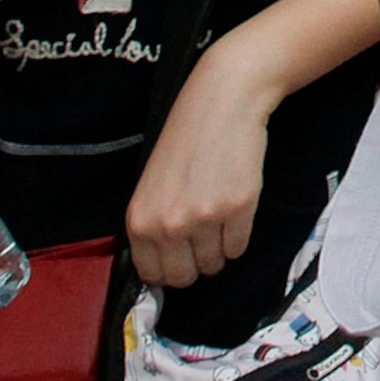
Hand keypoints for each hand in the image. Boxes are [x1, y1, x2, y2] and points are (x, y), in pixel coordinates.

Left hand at [127, 52, 272, 286]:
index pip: (153, 275)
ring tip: (218, 217)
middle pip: (184, 277)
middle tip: (202, 240)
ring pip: (214, 263)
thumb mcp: (151, 186)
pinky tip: (234, 210)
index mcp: (140, 221)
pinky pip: (238, 247)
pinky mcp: (237, 209)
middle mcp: (168, 225)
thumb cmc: (185, 140)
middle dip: (195, 265)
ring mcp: (203, 219)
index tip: (180, 257)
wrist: (222, 103)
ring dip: (218, 249)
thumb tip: (164, 266)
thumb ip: (152, 226)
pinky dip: (238, 237)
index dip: (170, 269)